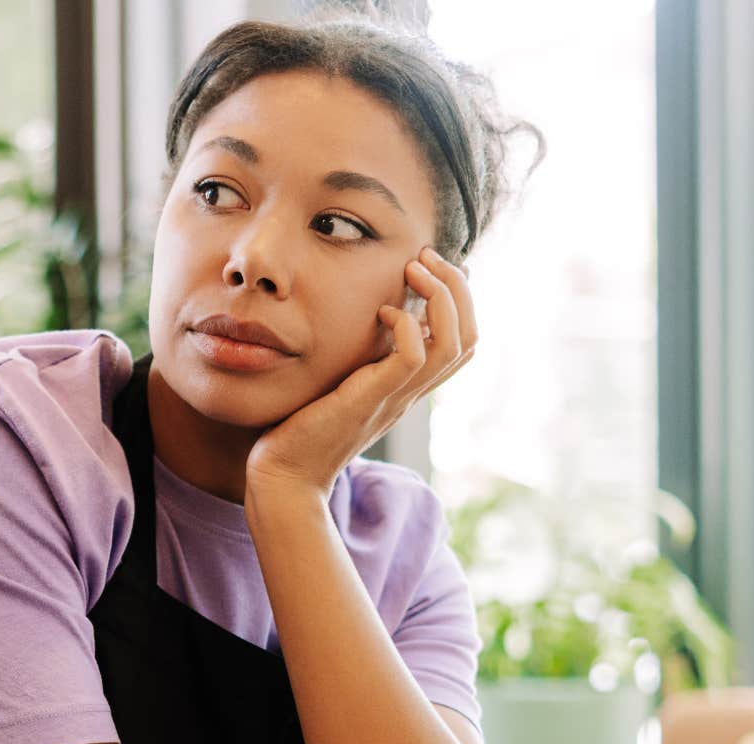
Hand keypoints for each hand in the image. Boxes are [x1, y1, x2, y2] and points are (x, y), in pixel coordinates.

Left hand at [243, 247, 477, 504]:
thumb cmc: (303, 429)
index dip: (459, 300)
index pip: (462, 342)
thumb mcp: (342, 384)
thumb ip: (361, 359)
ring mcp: (395, 398)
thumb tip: (368, 320)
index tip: (426, 269)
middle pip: (469, 337)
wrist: (284, 476)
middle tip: (425, 257)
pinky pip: (413, 358)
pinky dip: (408, 326)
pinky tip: (382, 314)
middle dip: (457, 288)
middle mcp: (410, 393)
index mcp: (408, 388)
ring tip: (413, 270)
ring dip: (440, 297)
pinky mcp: (370, 400)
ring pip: (452, 344)